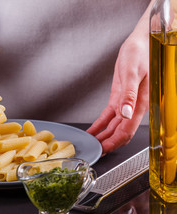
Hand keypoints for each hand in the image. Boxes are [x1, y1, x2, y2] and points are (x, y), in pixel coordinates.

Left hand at [87, 33, 148, 153]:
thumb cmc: (141, 53)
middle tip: (94, 151)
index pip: (126, 131)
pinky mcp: (119, 97)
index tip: (103, 150)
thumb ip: (130, 94)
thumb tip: (126, 114)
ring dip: (103, 136)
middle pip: (120, 132)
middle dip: (107, 143)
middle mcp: (133, 107)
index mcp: (139, 104)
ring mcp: (126, 103)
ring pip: (114, 126)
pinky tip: (94, 130)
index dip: (114, 142)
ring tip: (92, 144)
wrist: (141, 42)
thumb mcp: (132, 72)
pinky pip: (110, 115)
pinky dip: (101, 124)